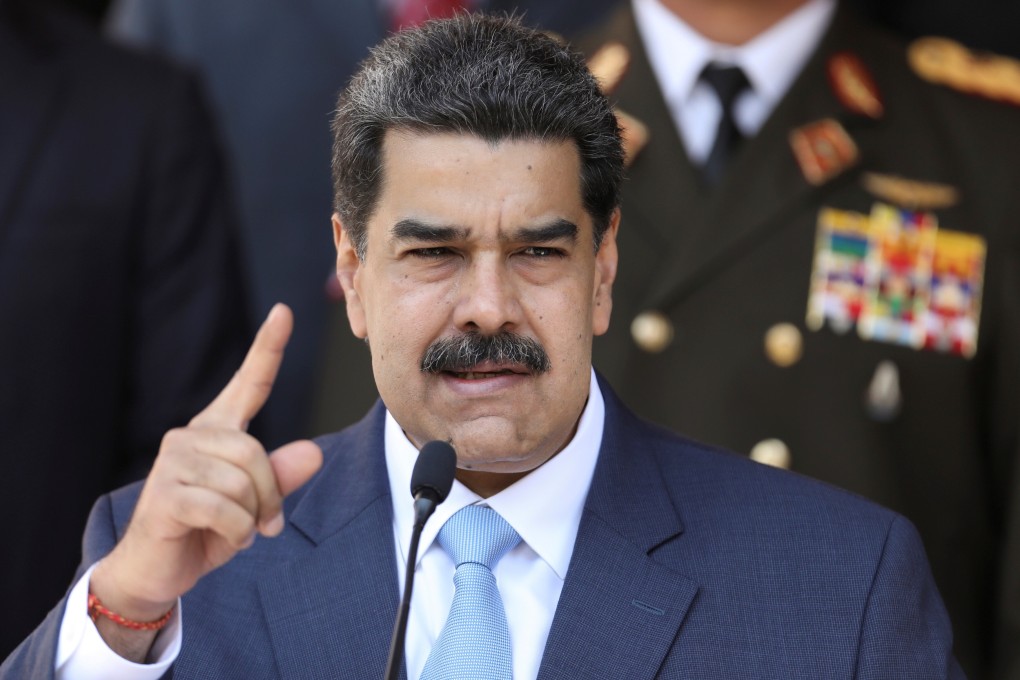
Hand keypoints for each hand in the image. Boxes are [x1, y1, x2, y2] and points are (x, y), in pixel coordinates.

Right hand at [91, 304, 321, 652]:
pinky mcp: (165, 493)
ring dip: (251, 519)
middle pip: (256, 452)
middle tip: (264, 525)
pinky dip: (235, 532)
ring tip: (235, 532)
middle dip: (269, 495)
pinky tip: (222, 540)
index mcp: (217, 431)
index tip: (283, 311)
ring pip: (242, 481)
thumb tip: (314, 452)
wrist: (155, 572)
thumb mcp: (252, 505)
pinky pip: (225, 508)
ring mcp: (173, 461)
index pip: (249, 383)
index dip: (268, 348)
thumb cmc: (205, 531)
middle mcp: (191, 436)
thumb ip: (280, 477)